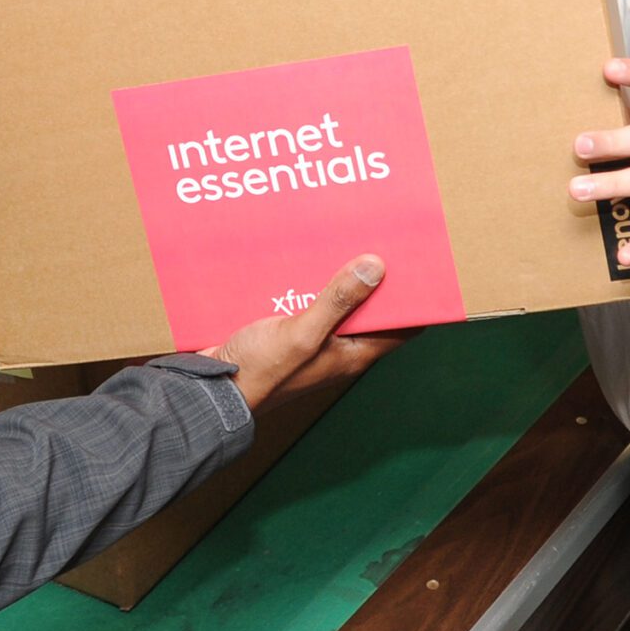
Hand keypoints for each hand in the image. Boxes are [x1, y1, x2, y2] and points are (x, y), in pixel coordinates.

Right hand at [202, 256, 404, 411]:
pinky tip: (300, 260)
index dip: (412, 299)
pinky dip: (307, 282)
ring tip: (340, 241)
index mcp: (352, 354)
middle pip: (367, 309)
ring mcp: (311, 340)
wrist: (214, 390)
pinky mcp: (286, 331)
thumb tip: (376, 267)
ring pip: (335, 302)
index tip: (416, 265)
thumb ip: (338, 300)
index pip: (401, 327)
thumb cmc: (260, 372)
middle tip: (376, 240)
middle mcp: (337, 348)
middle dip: (372, 278)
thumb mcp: (303, 334)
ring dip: (336, 276)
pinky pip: (305, 302)